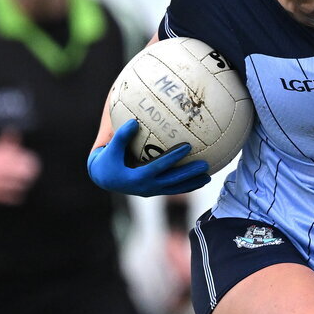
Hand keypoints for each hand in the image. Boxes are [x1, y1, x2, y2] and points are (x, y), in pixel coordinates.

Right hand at [87, 119, 210, 196]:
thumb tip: (134, 122)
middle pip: (172, 181)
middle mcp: (146, 188)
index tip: (188, 146)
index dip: (173, 157)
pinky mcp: (155, 192)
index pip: (159, 167)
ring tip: (209, 176)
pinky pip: (174, 189)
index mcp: (136, 178)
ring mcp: (152, 192)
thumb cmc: (108, 160)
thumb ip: (121, 136)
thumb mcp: (110, 149)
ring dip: (192, 183)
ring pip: (175, 189)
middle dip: (189, 174)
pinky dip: (187, 186)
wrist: (104, 179)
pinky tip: (200, 181)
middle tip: (205, 165)